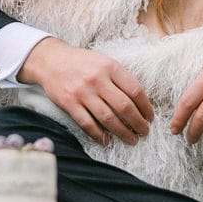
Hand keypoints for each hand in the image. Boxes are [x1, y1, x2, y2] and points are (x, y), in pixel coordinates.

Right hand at [19, 37, 153, 145]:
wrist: (51, 60)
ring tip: (131, 139)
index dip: (146, 107)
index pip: (135, 90)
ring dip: (122, 132)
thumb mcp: (104, 61)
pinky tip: (107, 141)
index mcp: (110, 67)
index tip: (150, 117)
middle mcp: (97, 79)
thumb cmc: (82, 62)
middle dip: (138, 123)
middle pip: (124, 106)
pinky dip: (99, 135)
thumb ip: (120, 77)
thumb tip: (139, 101)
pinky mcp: (69, 103)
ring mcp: (82, 92)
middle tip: (144, 132)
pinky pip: (87, 124)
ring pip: (108, 118)